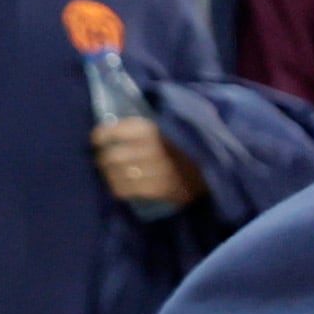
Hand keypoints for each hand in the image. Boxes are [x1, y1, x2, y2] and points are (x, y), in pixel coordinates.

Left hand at [92, 117, 206, 206]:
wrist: (216, 166)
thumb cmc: (187, 143)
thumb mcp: (168, 124)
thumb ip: (142, 124)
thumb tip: (112, 123)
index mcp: (151, 129)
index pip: (110, 133)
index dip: (99, 137)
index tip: (98, 141)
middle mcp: (151, 149)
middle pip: (111, 157)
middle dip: (104, 160)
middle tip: (105, 160)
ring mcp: (156, 171)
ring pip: (116, 175)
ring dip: (110, 176)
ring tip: (112, 174)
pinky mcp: (161, 190)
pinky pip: (126, 191)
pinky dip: (119, 189)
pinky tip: (121, 186)